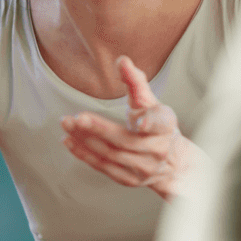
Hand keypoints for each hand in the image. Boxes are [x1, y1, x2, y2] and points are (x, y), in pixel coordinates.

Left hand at [60, 57, 208, 202]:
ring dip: (85, 139)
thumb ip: (136, 82)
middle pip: (126, 141)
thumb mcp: (152, 102)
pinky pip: (103, 167)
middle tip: (78, 118)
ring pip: (111, 154)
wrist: (173, 162)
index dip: (150, 123)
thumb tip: (122, 60)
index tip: (140, 123)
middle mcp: (157, 149)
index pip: (159, 124)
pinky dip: (84, 154)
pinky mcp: (130, 179)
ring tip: (67, 124)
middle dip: (100, 129)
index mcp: (165, 127)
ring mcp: (144, 168)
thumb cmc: (158, 125)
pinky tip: (69, 141)